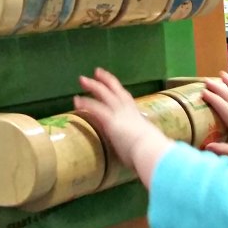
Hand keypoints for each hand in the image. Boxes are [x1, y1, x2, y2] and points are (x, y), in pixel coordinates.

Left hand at [74, 68, 172, 186]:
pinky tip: (76, 100)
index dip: (119, 91)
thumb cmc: (151, 152)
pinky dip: (85, 103)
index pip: (127, 99)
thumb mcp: (147, 145)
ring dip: (93, 85)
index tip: (113, 84)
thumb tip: (143, 155)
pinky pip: (95, 108)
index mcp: (137, 117)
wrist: (151, 151)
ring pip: (104, 93)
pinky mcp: (110, 120)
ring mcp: (119, 114)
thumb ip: (141, 145)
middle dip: (106, 80)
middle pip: (116, 90)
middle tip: (97, 72)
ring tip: (82, 79)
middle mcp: (128, 111)